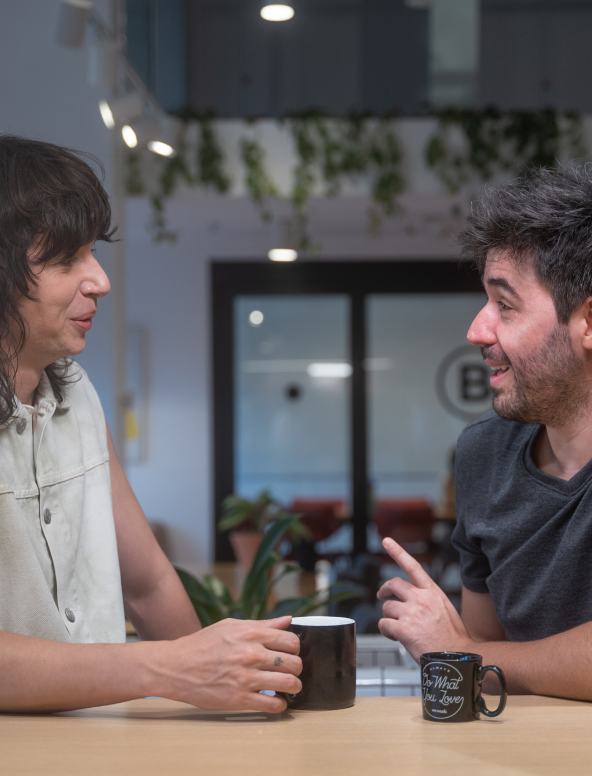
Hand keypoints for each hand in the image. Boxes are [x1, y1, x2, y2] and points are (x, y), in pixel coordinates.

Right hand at [150, 616, 301, 711]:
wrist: (176, 666)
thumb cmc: (202, 644)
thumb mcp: (231, 626)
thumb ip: (262, 624)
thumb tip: (287, 621)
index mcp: (251, 634)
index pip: (291, 640)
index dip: (295, 648)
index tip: (290, 653)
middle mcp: (251, 654)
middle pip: (294, 663)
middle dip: (297, 668)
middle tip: (291, 671)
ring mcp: (246, 677)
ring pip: (289, 683)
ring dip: (294, 687)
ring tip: (289, 687)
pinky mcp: (239, 699)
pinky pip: (273, 705)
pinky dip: (280, 705)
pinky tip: (276, 701)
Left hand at [377, 538, 473, 661]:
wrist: (456, 659)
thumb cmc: (452, 638)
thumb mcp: (445, 609)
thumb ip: (429, 600)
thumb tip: (414, 600)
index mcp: (432, 592)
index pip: (413, 566)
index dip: (398, 552)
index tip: (386, 541)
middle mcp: (421, 598)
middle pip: (393, 584)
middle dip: (384, 589)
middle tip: (382, 595)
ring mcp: (411, 612)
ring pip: (386, 607)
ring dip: (388, 617)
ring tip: (398, 629)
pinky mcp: (403, 628)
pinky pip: (383, 625)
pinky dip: (386, 632)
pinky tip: (395, 637)